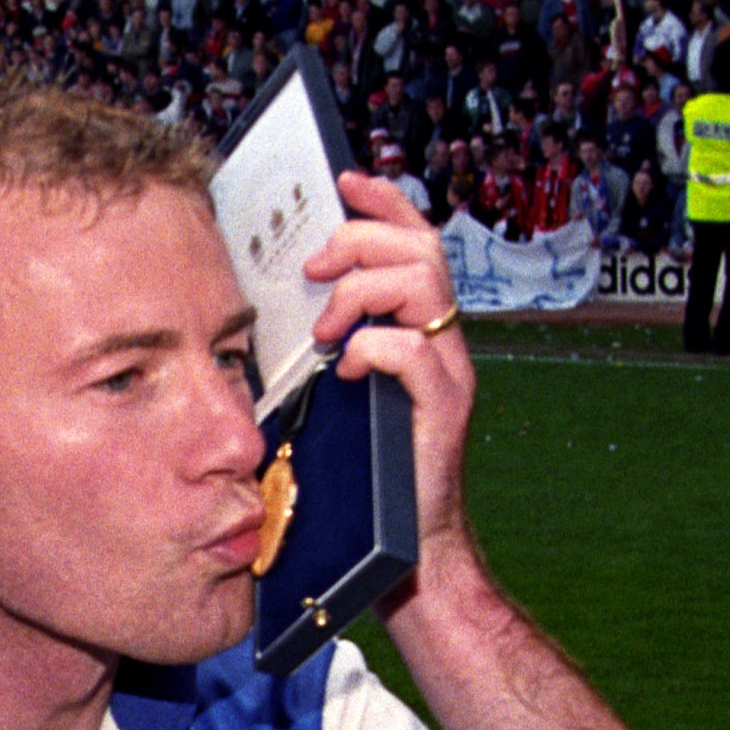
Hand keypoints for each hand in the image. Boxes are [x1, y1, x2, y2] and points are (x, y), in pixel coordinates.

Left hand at [304, 170, 481, 588]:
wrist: (409, 548)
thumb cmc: (367, 476)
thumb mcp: (341, 395)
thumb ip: (330, 347)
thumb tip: (281, 307)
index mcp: (420, 330)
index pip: (416, 241)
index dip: (384, 203)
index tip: (344, 180)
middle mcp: (443, 343)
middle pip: (419, 248)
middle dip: (359, 242)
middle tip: (314, 270)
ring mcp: (448, 374)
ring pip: (421, 285)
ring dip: (362, 291)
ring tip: (327, 327)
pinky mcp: (442, 411)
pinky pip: (412, 351)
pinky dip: (373, 348)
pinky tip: (347, 368)